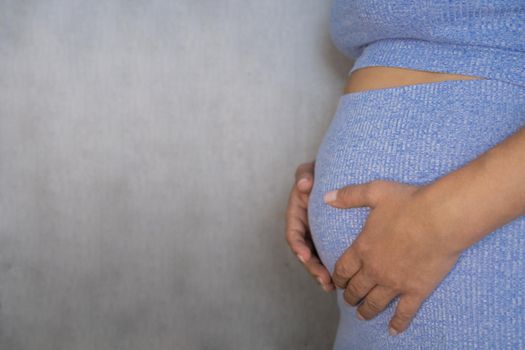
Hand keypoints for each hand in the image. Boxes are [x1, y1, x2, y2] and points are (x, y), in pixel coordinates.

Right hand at [285, 161, 334, 291]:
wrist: (335, 174)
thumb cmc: (319, 172)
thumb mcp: (309, 169)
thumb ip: (304, 174)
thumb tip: (303, 185)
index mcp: (296, 214)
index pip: (293, 233)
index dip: (298, 246)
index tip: (305, 255)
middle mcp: (304, 228)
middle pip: (304, 253)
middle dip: (312, 268)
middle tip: (324, 279)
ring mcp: (315, 236)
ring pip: (315, 259)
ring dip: (320, 274)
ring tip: (331, 286)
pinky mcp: (327, 241)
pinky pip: (326, 257)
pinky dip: (330, 269)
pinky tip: (339, 282)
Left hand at [324, 180, 462, 334]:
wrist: (441, 218)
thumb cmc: (409, 202)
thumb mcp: (374, 192)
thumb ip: (349, 196)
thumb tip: (326, 197)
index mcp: (362, 248)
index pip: (342, 269)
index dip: (337, 277)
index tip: (336, 282)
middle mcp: (374, 269)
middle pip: (356, 289)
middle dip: (350, 296)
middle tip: (349, 300)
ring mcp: (395, 283)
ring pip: (375, 303)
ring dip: (366, 311)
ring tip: (362, 316)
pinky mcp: (416, 290)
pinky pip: (404, 312)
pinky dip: (398, 323)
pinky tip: (393, 330)